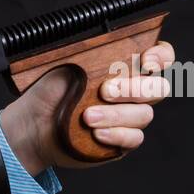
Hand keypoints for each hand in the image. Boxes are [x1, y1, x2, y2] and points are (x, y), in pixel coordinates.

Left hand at [0, 41, 174, 173]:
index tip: (145, 61)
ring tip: (86, 117)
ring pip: (144, 115)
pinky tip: (96, 134)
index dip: (161, 57)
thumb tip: (113, 52)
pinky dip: (116, 134)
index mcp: (124, 67)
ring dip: (116, 114)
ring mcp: (128, 117)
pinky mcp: (121, 141)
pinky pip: (134, 138)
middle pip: (159, 88)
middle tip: (105, 91)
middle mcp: (132, 92)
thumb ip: (94, 56)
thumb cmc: (50, 92)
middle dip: (134, 89)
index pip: (160, 57)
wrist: (32, 125)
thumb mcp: (66, 65)